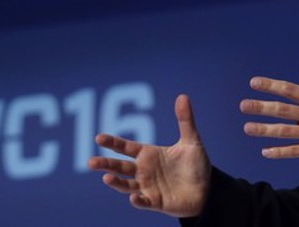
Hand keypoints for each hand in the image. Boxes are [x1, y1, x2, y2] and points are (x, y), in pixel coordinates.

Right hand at [88, 94, 210, 217]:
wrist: (208, 189)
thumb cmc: (196, 165)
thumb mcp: (191, 141)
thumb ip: (185, 120)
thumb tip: (182, 96)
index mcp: (148, 154)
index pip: (126, 147)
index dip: (112, 143)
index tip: (98, 138)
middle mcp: (144, 171)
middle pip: (120, 167)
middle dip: (105, 164)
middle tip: (90, 163)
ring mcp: (148, 187)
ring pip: (126, 185)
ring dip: (116, 182)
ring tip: (106, 178)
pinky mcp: (156, 202)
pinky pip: (144, 202)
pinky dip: (138, 200)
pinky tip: (134, 197)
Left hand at [240, 61, 298, 164]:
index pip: (291, 89)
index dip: (271, 85)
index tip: (254, 83)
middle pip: (283, 110)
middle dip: (261, 107)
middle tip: (243, 106)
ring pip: (285, 132)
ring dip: (264, 130)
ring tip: (247, 127)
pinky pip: (295, 151)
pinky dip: (279, 152)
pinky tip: (265, 152)